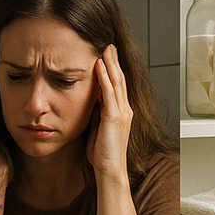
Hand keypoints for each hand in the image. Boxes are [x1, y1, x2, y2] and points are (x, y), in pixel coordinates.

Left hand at [85, 44, 132, 178]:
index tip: (106, 56)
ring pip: (116, 82)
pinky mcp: (114, 117)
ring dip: (110, 64)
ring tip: (104, 49)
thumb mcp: (97, 128)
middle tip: (108, 45)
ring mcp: (122, 112)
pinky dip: (104, 77)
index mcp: (121, 112)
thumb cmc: (102, 154)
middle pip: (120, 79)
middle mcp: (125, 110)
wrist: (110, 170)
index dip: (113, 70)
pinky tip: (99, 65)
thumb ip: (96, 113)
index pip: (118, 86)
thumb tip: (89, 101)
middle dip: (114, 61)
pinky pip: (109, 92)